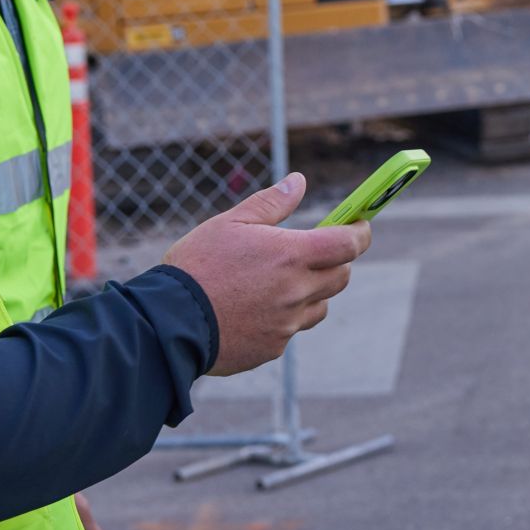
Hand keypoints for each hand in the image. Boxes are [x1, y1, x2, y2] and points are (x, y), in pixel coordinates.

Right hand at [166, 173, 369, 375]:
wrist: (169, 320)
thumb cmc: (197, 265)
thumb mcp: (231, 222)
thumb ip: (271, 203)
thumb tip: (299, 182)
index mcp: (291, 255)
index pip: (348, 244)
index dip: (360, 232)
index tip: (360, 224)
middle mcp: (296, 291)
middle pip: (341, 276)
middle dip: (337, 261)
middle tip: (316, 251)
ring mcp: (287, 324)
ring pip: (319, 305)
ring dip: (313, 290)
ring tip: (279, 280)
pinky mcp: (273, 348)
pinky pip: (292, 329)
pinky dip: (284, 316)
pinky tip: (255, 307)